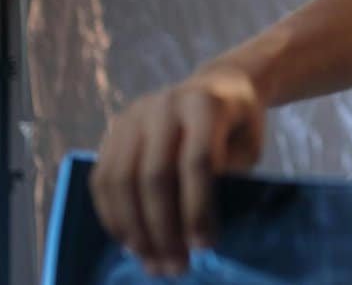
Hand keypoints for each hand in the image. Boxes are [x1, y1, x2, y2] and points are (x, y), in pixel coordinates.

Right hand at [90, 66, 264, 275]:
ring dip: (134, 229)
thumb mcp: (248, 146)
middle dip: (164, 228)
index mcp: (205, 104)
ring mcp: (133, 116)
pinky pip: (102, 178)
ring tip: (152, 263)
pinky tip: (130, 242)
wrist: (218, 85)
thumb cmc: (239, 126)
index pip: (197, 161)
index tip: (205, 246)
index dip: (198, 208)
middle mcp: (164, 105)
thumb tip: (194, 228)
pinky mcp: (114, 130)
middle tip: (176, 267)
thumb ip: (228, 177)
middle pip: (155, 175)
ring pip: (121, 180)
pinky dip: (112, 215)